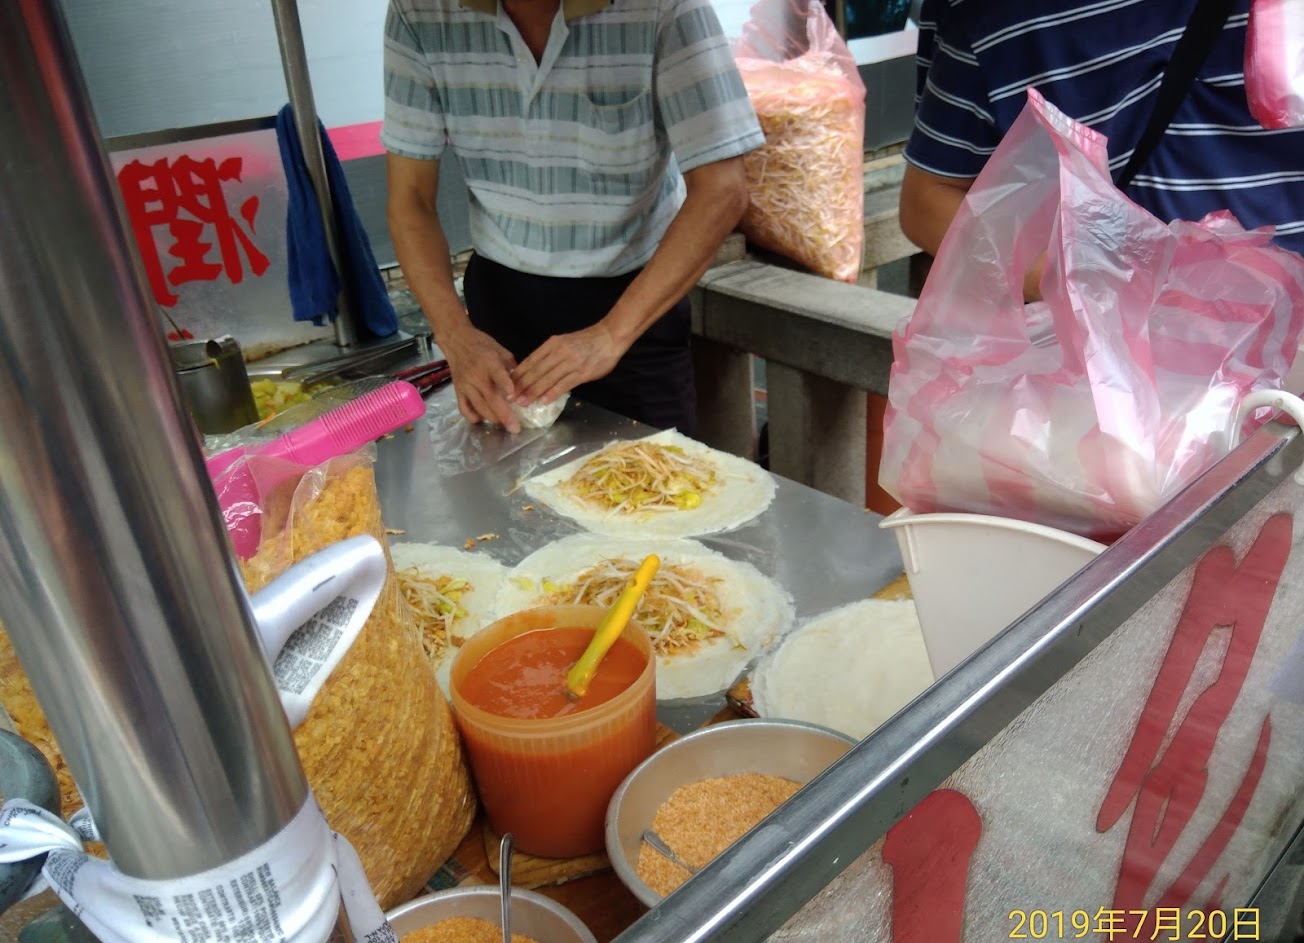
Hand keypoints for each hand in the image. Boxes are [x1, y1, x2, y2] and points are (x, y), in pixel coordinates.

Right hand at [438, 324, 521, 432]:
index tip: (513, 397)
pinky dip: (473, 417)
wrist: (456, 340)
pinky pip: (464, 409)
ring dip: (492, 418)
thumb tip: (523, 386)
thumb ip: (512, 368)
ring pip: (479, 407)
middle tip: (515, 428)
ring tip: (503, 424)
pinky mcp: (457, 391)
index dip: (505, 385)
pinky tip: (482, 419)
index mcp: (489, 362)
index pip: (497, 374)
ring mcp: (465, 385)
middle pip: (490, 398)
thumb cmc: (482, 345)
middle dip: (504, 415)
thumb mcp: (501, 351)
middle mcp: (476, 375)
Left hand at [511, 322, 625, 405]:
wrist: (609, 337)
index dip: (518, 374)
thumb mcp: (564, 343)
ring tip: (523, 402)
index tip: (507, 385)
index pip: (530, 360)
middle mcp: (559, 352)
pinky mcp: (582, 372)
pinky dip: (552, 393)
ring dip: (533, 392)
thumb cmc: (587, 342)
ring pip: (547, 379)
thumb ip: (551, 355)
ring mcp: (570, 362)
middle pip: (536, 371)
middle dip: (522, 386)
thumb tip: (535, 371)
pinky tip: (543, 401)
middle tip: (510, 398)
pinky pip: (564, 384)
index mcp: (552, 344)